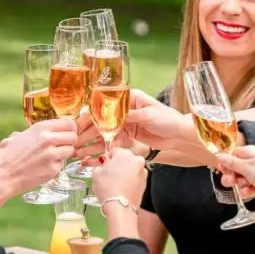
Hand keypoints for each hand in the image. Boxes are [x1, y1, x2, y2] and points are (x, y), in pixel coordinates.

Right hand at [0, 119, 77, 197]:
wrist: (2, 175)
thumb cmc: (8, 155)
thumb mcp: (21, 135)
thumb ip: (38, 132)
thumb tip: (52, 130)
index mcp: (41, 128)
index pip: (68, 123)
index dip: (71, 129)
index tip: (68, 133)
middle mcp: (48, 139)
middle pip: (73, 137)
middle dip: (70, 141)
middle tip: (62, 146)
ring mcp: (52, 155)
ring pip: (71, 150)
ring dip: (64, 154)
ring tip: (51, 157)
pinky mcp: (53, 169)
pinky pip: (62, 165)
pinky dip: (56, 166)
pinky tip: (44, 167)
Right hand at [73, 89, 193, 161]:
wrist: (180, 135)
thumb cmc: (168, 120)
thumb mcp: (148, 115)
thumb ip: (129, 115)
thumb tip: (112, 115)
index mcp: (129, 98)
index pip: (105, 105)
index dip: (91, 115)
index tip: (79, 125)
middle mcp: (125, 109)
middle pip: (101, 120)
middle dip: (87, 131)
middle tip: (74, 141)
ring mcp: (125, 123)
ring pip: (104, 132)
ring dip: (91, 142)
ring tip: (77, 151)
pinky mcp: (128, 136)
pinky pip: (111, 142)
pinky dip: (102, 148)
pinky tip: (90, 155)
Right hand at [91, 147, 146, 209]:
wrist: (120, 206)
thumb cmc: (108, 188)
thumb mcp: (96, 174)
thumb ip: (100, 166)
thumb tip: (102, 167)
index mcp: (124, 154)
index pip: (115, 151)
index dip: (108, 158)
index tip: (104, 164)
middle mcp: (136, 160)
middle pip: (125, 158)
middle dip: (118, 164)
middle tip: (110, 173)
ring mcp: (143, 171)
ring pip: (132, 168)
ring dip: (125, 172)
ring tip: (116, 182)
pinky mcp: (146, 182)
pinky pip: (136, 177)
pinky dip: (130, 180)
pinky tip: (123, 187)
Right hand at [214, 146, 254, 205]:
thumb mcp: (247, 167)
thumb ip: (231, 162)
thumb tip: (218, 155)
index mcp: (248, 153)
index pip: (230, 155)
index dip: (225, 164)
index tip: (223, 171)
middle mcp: (251, 162)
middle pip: (233, 169)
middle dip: (231, 177)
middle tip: (232, 182)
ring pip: (240, 180)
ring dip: (239, 185)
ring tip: (245, 187)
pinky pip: (248, 187)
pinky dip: (247, 191)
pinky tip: (250, 192)